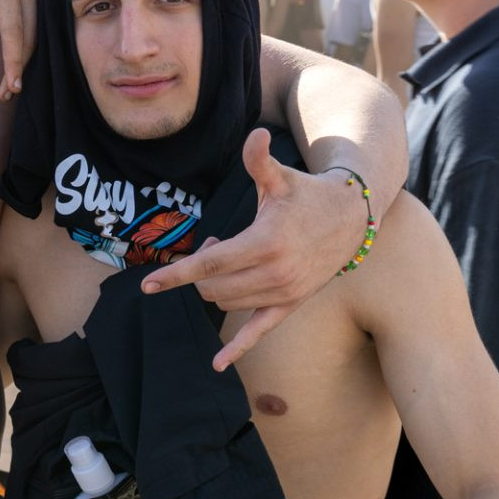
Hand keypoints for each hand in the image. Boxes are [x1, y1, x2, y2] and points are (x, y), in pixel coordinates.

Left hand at [0, 0, 43, 99]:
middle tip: (7, 94)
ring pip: (39, 29)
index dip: (12, 62)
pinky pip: (43, 16)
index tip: (10, 86)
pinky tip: (24, 54)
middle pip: (29, 37)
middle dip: (19, 68)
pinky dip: (35, 39)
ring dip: (27, 57)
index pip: (13, 31)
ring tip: (13, 81)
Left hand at [142, 128, 367, 369]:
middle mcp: (275, 273)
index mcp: (266, 242)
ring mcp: (284, 293)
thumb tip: (252, 133)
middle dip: (201, 271)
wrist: (352, 218)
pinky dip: (238, 349)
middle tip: (215, 244)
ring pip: (227, 303)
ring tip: (231, 258)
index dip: (176, 274)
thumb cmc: (307, 194)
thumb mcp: (281, 177)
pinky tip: (217, 365)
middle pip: (213, 286)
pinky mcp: (291, 304)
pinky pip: (260, 332)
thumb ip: (258, 161)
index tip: (147, 283)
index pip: (210, 264)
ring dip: (215, 286)